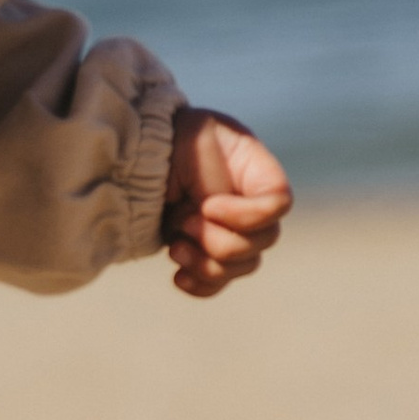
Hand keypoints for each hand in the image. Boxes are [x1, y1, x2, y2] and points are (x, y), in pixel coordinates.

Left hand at [159, 106, 291, 299]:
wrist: (139, 159)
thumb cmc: (173, 138)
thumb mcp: (201, 133)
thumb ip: (220, 164)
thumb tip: (214, 210)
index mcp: (258, 176)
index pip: (279, 204)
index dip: (246, 214)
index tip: (208, 204)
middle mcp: (252, 208)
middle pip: (261, 244)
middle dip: (216, 239)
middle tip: (182, 220)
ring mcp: (233, 234)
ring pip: (241, 268)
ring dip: (205, 263)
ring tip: (174, 246)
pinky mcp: (208, 255)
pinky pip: (217, 284)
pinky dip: (199, 286)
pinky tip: (178, 277)